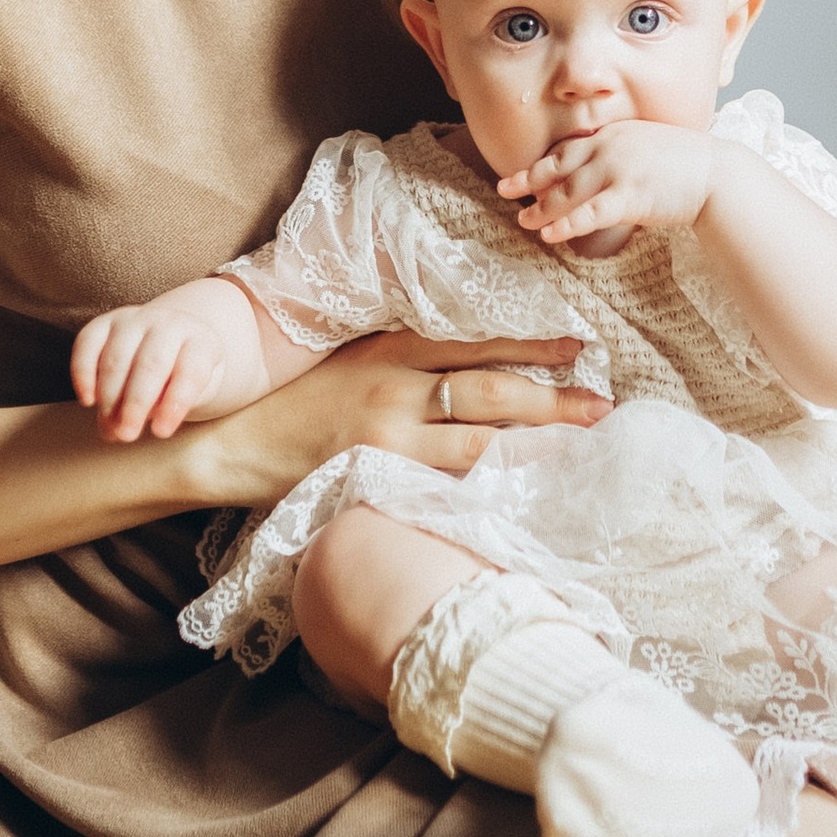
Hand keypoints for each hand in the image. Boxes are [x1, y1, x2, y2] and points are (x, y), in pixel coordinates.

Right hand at [70, 304, 228, 444]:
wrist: (172, 344)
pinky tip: (88, 401)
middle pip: (152, 363)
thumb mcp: (192, 395)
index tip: (161, 433)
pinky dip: (83, 373)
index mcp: (202, 340)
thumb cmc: (184, 379)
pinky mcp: (105, 323)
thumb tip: (118, 428)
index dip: (175, 403)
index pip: (191, 371)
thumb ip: (163, 409)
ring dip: (110, 396)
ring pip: (117, 356)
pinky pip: (87, 343)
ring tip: (110, 427)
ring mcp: (135, 319)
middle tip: (127, 434)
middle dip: (136, 403)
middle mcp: (169, 323)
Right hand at [190, 331, 609, 508]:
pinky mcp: (376, 474)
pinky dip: (488, 484)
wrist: (233, 443)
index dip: (531, 346)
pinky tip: (522, 491)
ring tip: (580, 450)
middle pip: (491, 391)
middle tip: (602, 407)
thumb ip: (404, 358)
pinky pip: (446, 481)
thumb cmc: (294, 403)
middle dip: (552, 400)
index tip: (579, 347)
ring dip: (535, 446)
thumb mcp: (350, 360)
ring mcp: (387, 434)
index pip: (477, 345)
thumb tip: (468, 362)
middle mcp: (396, 386)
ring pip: (479, 440)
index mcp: (391, 349)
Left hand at [496, 120, 713, 258]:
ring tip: (525, 221)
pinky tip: (551, 235)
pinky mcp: (629, 196)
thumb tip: (605, 168)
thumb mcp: (649, 146)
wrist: (718, 174)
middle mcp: (610, 148)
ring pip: (568, 192)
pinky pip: (589, 213)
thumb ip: (624, 152)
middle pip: (559, 166)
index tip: (522, 174)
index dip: (543, 164)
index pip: (569, 149)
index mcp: (614, 134)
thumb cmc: (688, 163)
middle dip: (529, 180)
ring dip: (542, 208)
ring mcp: (618, 170)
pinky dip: (566, 223)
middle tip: (505, 190)